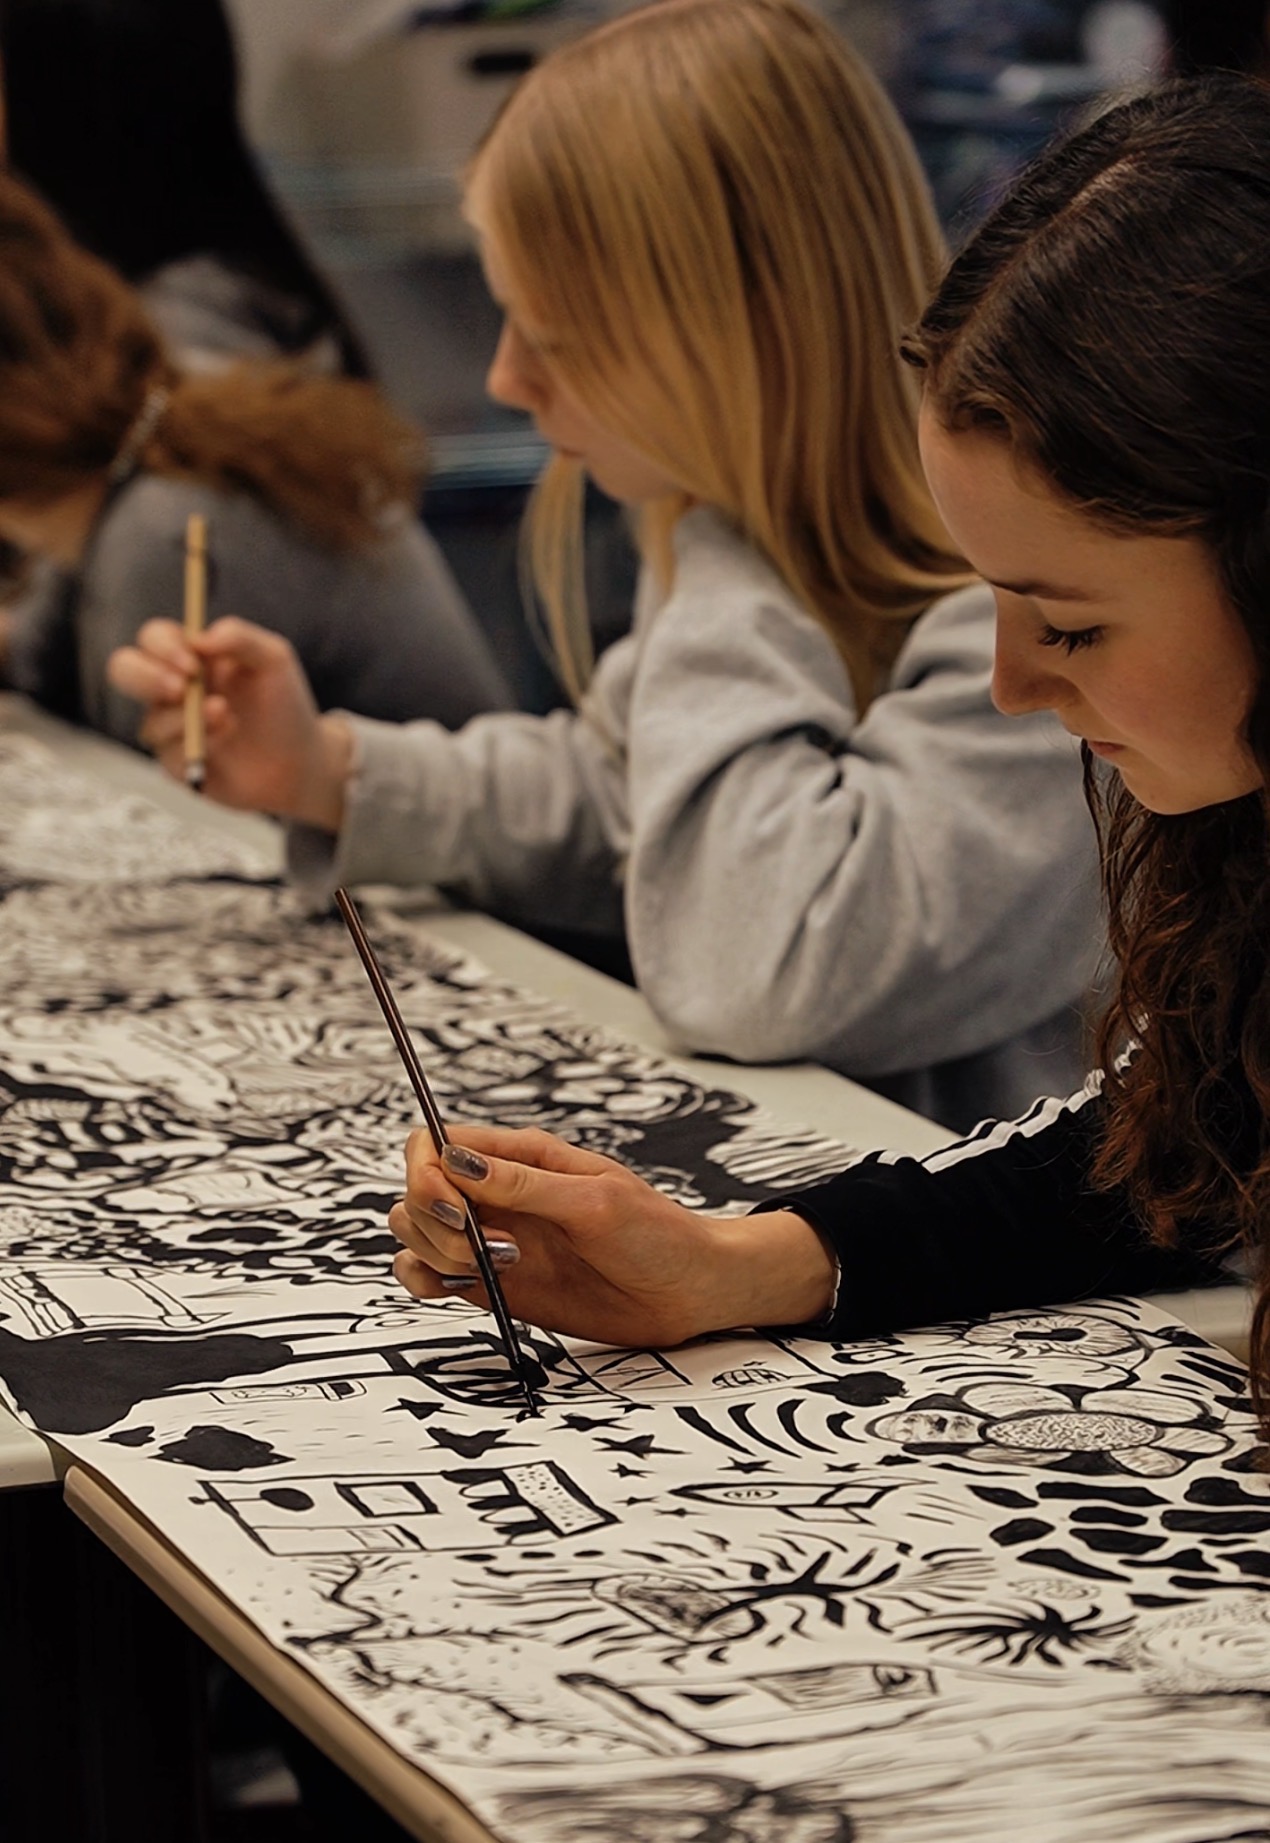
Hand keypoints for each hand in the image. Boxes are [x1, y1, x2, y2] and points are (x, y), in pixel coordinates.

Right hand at [107, 616, 352, 827]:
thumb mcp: (274, 660)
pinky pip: (168, 756)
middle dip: (144, 677)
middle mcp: (171, 691)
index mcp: (189, 657)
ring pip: (149, 723)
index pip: (154, 638)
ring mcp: (170, 729)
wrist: (301, 761)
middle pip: (123, 669)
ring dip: (186, 719)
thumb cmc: (284, 705)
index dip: (163, 647)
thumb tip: (199, 638)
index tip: (193, 665)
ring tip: (226, 715)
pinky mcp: (177, 765)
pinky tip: (226, 740)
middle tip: (181, 689)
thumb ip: (239, 637)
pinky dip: (197, 747)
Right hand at [389, 1123, 836, 1347]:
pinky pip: (430, 1275)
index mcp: (521, 1157)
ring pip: (416, 1232)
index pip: (436, 1143)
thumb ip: (524, 1185)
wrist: (687, 1292)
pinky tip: (454, 1288)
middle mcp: (497, 1193)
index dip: (426, 1172)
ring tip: (494, 1267)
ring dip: (434, 1252)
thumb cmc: (656, 1234)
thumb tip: (456, 1163)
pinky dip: (423, 1280)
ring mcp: (490, 1238)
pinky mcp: (492, 1282)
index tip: (454, 1207)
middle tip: (488, 1247)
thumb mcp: (595, 1201)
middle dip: (432, 1220)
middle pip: (417, 1189)